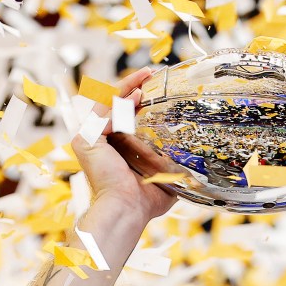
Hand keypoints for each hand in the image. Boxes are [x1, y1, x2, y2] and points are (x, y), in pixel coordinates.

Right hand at [71, 68, 174, 224]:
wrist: (127, 210)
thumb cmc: (144, 201)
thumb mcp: (164, 177)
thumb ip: (173, 164)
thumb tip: (199, 162)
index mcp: (114, 148)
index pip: (125, 116)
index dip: (139, 100)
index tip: (158, 87)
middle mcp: (99, 142)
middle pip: (116, 106)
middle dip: (134, 87)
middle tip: (153, 75)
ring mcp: (90, 140)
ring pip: (109, 104)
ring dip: (127, 86)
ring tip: (147, 75)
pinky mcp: (85, 140)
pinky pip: (104, 114)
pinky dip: (120, 103)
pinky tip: (137, 95)